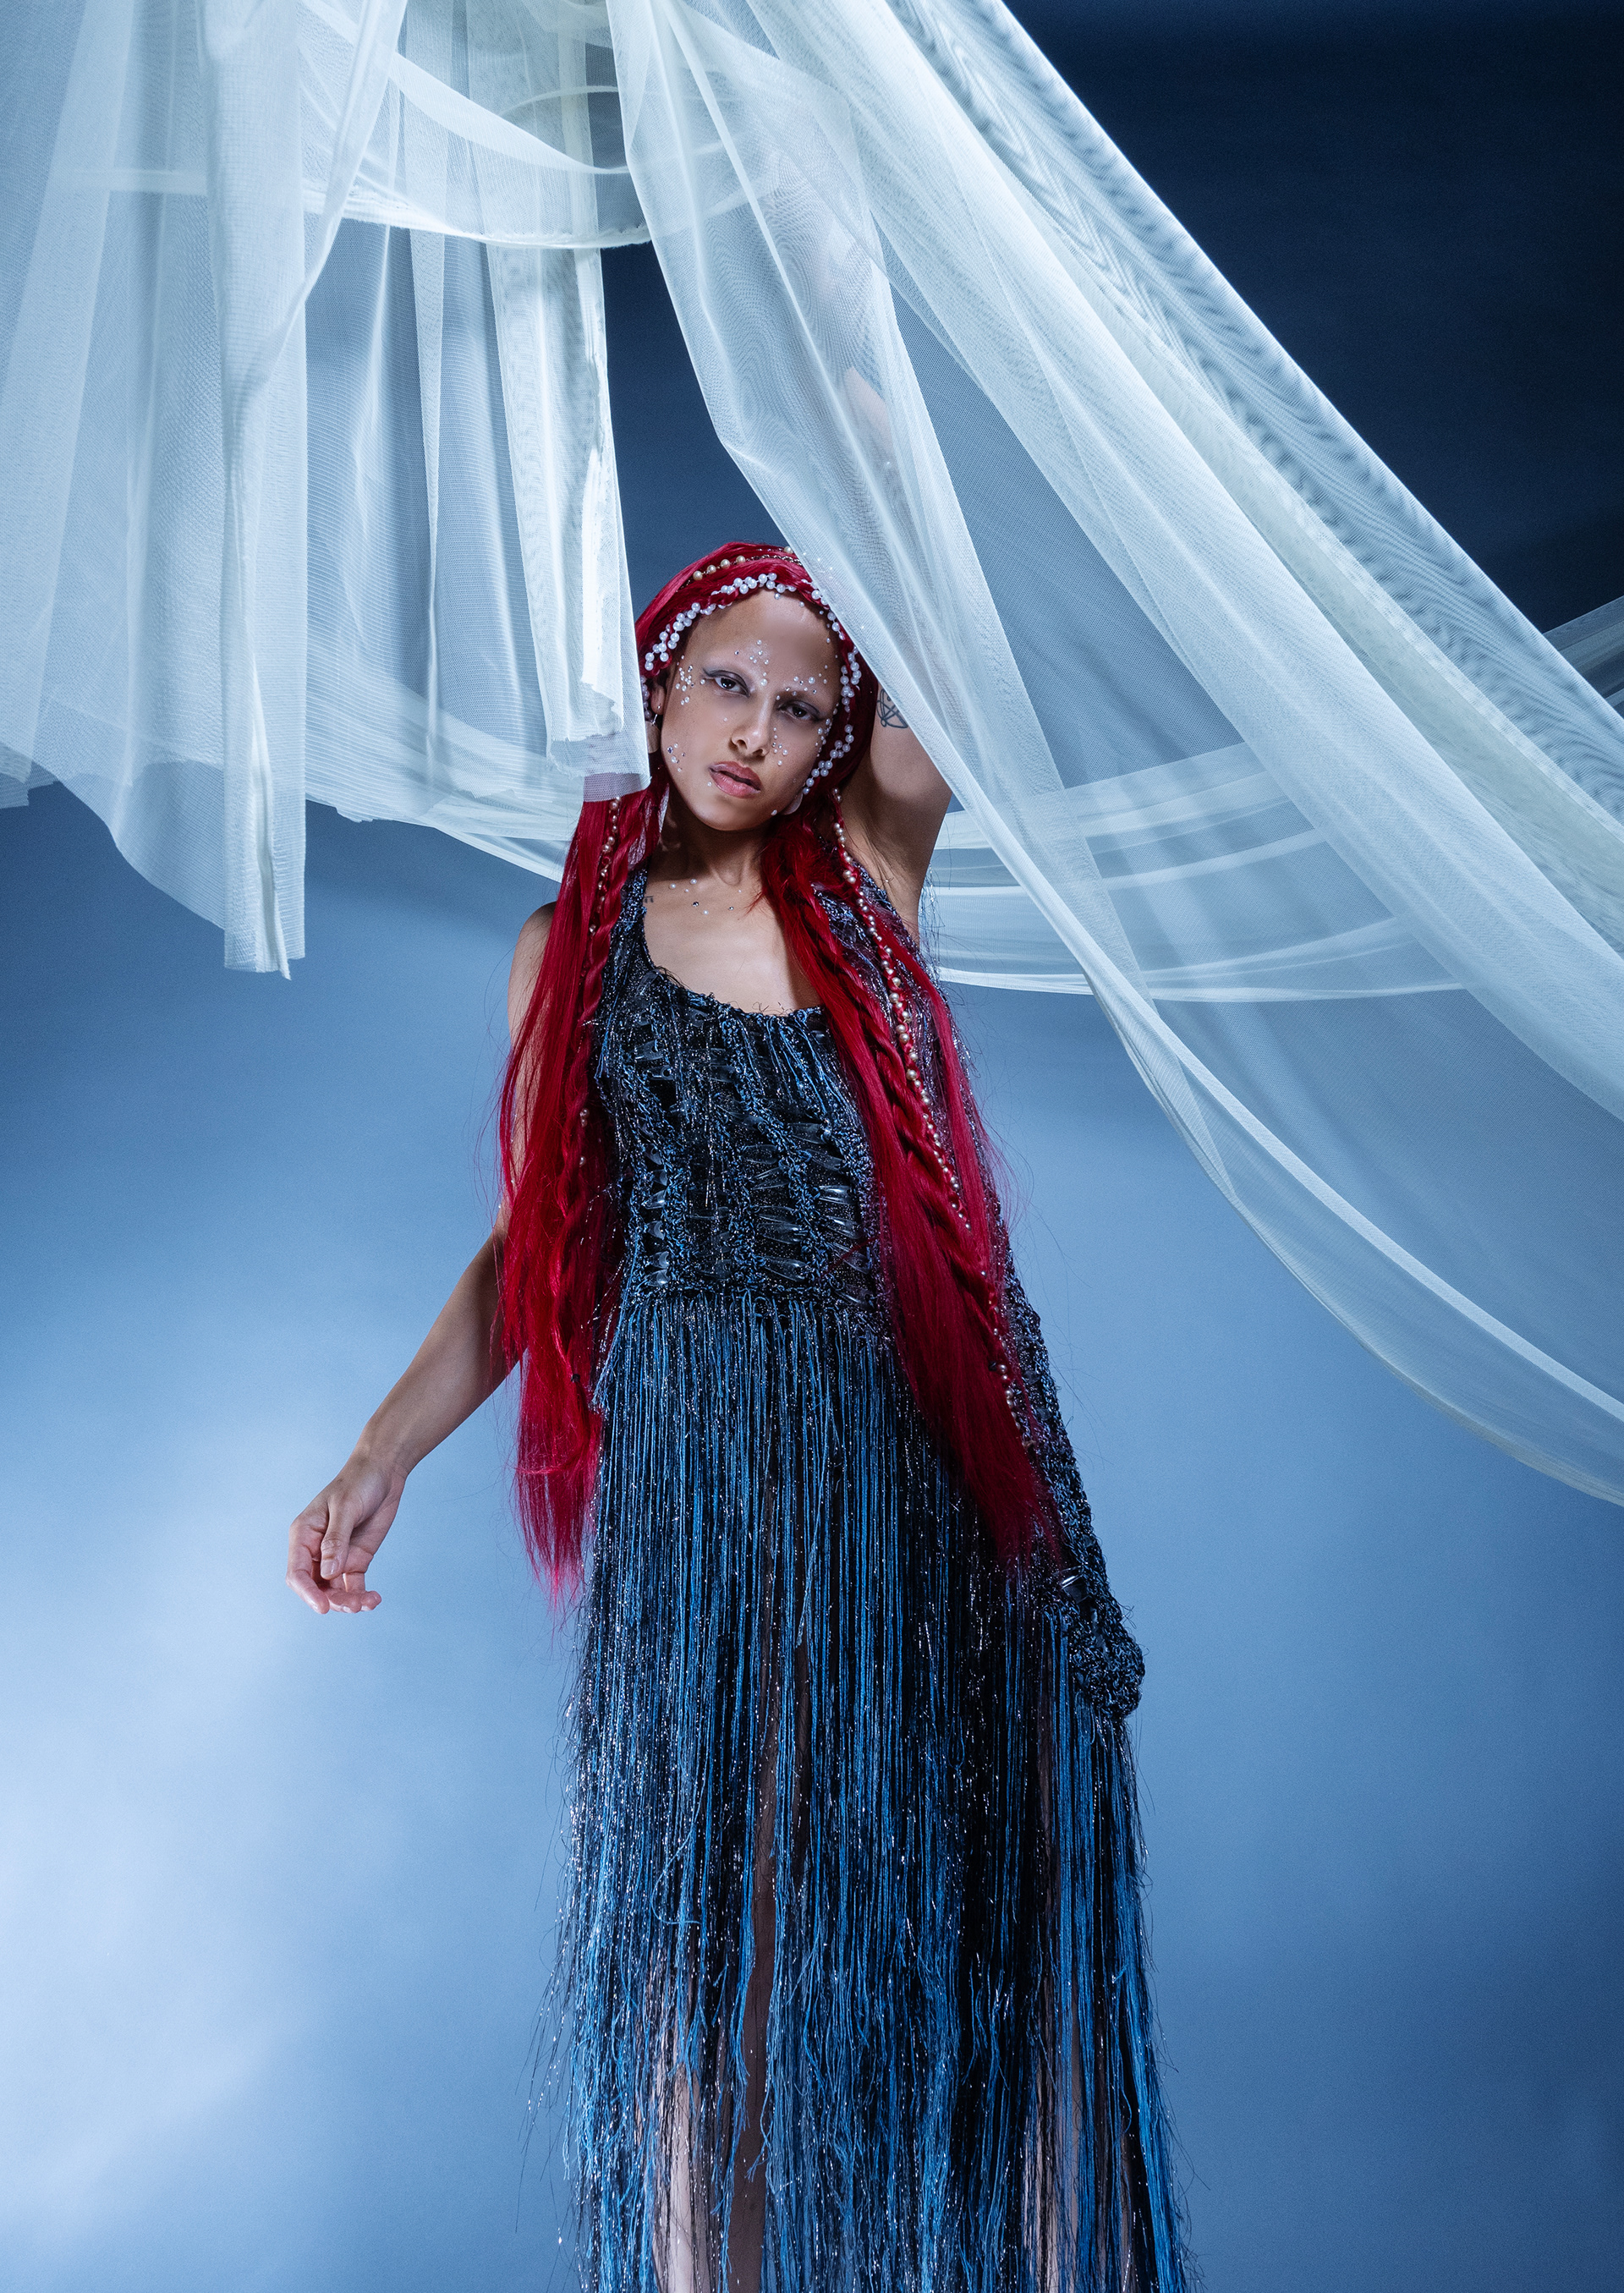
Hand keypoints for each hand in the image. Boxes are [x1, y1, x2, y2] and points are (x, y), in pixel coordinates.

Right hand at [286, 1451, 404, 1614]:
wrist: (383, 1472)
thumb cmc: (358, 1483)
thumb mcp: (345, 1508)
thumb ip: (336, 1541)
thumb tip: (328, 1574)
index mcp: (303, 1536)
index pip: (298, 1573)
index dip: (307, 1593)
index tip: (324, 1607)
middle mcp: (316, 1550)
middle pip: (315, 1587)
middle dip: (332, 1601)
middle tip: (353, 1605)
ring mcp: (336, 1557)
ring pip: (334, 1591)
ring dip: (347, 1602)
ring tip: (368, 1602)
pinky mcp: (355, 1560)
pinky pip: (353, 1586)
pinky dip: (361, 1596)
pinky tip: (374, 1599)